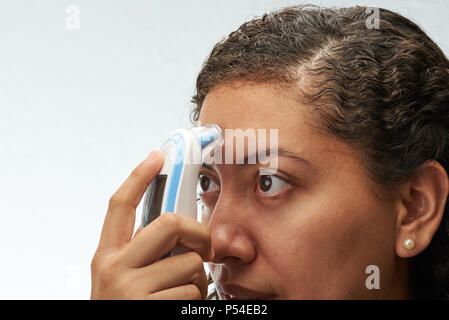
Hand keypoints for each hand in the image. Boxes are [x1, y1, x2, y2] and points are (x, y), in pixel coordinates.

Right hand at [90, 151, 213, 298]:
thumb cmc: (128, 307)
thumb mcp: (125, 278)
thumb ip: (144, 253)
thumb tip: (180, 230)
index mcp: (106, 256)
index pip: (119, 205)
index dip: (138, 176)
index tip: (157, 155)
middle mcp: (113, 269)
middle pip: (168, 224)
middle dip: (197, 232)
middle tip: (202, 246)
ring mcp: (130, 290)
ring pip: (190, 263)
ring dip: (197, 279)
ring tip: (181, 293)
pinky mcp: (150, 308)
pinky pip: (193, 291)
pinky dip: (195, 300)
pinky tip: (178, 308)